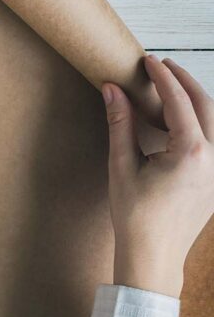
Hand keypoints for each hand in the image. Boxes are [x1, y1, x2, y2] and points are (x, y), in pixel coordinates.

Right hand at [103, 55, 213, 297]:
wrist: (153, 256)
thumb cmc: (135, 216)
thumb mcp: (122, 165)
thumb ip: (121, 123)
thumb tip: (113, 89)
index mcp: (192, 152)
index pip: (179, 101)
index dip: (163, 77)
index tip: (148, 61)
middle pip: (206, 105)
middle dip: (184, 81)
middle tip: (163, 65)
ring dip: (195, 100)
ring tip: (173, 86)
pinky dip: (201, 121)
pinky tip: (181, 119)